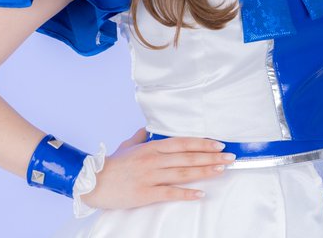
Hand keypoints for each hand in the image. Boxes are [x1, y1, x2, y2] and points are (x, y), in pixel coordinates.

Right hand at [79, 127, 234, 209]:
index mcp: (151, 147)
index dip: (202, 143)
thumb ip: (139, 137)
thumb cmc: (111, 164)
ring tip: (222, 170)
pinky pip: (170, 193)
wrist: (92, 181)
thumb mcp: (127, 146)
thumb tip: (146, 129)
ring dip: (205, 171)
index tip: (218, 144)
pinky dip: (186, 193)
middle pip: (188, 156)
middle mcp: (154, 159)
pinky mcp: (146, 193)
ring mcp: (150, 176)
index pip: (183, 142)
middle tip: (229, 157)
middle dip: (211, 156)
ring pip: (183, 172)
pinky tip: (200, 193)